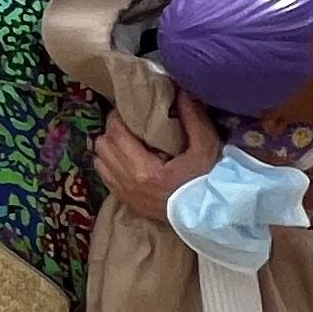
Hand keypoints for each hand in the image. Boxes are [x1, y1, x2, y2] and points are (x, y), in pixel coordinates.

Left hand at [95, 87, 220, 224]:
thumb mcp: (207, 148)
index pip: (115, 135)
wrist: (213, 218)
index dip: (117, 118)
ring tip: (126, 140)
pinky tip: (127, 159)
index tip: (128, 110)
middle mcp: (128, 183)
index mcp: (145, 171)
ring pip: (99, 162)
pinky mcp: (128, 203)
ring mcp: (126, 195)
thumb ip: (193, 119)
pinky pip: (105, 177)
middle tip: (128, 123)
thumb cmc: (210, 182)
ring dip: (108, 148)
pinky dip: (109, 164)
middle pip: (103, 146)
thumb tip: (182, 93)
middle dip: (112, 131)